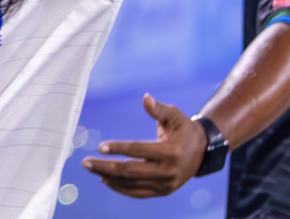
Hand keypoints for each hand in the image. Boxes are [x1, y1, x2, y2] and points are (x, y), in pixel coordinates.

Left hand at [84, 94, 205, 198]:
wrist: (203, 152)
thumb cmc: (184, 129)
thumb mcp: (175, 115)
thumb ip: (159, 108)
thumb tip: (145, 97)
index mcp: (171, 152)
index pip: (139, 151)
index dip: (118, 148)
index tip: (100, 147)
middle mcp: (168, 172)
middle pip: (131, 171)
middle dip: (106, 167)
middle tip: (86, 162)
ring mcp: (166, 185)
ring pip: (132, 184)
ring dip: (109, 178)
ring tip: (92, 169)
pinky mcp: (163, 191)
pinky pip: (138, 193)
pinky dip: (121, 188)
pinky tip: (106, 180)